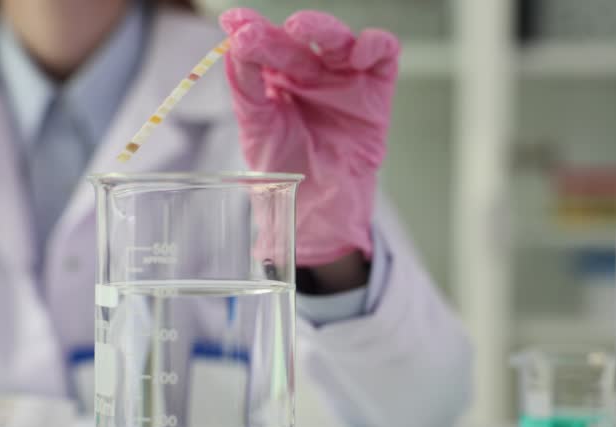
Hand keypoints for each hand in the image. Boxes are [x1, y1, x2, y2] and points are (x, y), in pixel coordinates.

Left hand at [220, 9, 399, 266]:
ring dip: (322, 27)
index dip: (250, 31)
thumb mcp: (256, 128)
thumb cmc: (285, 173)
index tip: (233, 23)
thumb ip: (246, 87)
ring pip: (339, 39)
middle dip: (275, 36)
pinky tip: (355, 53)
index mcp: (278, 79)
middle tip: (252, 35)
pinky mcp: (375, 92)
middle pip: (298, 40)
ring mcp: (344, 80)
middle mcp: (311, 73)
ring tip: (300, 27)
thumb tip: (232, 45)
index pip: (265, 45)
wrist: (316, 214)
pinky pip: (383, 55)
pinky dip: (373, 45)